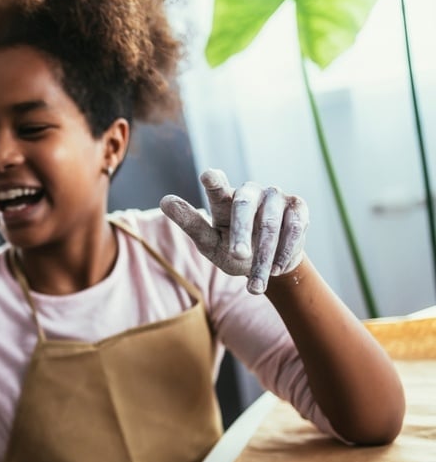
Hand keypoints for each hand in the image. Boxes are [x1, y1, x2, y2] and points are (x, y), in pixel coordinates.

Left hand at [159, 169, 308, 293]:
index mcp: (224, 199)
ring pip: (271, 223)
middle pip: (244, 206)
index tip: (207, 176)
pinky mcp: (297, 206)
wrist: (270, 266)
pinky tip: (276, 270)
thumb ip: (191, 224)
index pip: (217, 185)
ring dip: (264, 256)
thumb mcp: (209, 243)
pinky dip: (285, 251)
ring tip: (255, 285)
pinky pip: (294, 227)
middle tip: (239, 255)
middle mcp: (250, 192)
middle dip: (241, 233)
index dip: (214, 180)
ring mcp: (275, 196)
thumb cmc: (233, 251)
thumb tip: (164, 201)